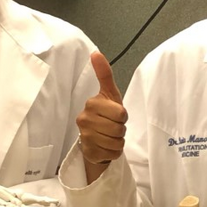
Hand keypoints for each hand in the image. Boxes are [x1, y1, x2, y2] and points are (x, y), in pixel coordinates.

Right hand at [76, 52, 126, 182]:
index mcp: (91, 104)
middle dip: (121, 129)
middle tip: (113, 126)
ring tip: (110, 135)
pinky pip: (113, 153)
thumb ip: (104, 74)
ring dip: (118, 140)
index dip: (122, 115)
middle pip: (119, 128)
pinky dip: (115, 152)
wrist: (96, 138)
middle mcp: (84, 120)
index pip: (120, 113)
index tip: (116, 114)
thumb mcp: (109, 93)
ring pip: (117, 142)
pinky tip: (107, 146)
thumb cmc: (106, 113)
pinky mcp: (89, 152)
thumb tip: (96, 53)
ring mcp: (85, 137)